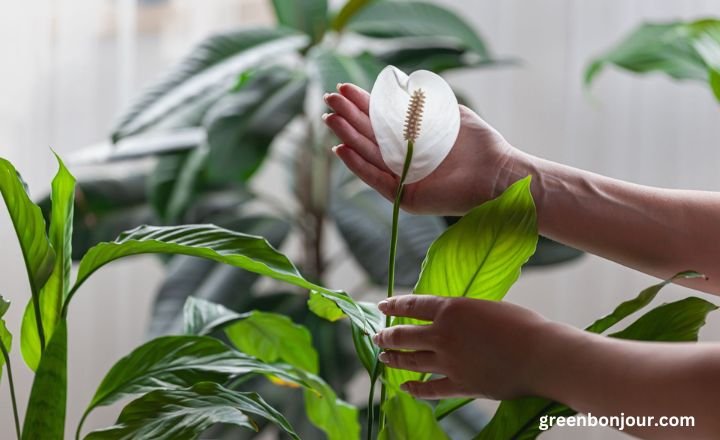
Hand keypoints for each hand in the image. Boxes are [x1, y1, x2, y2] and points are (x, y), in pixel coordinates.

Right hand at [323, 83, 517, 215]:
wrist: (498, 173)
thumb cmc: (479, 144)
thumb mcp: (450, 114)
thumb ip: (425, 103)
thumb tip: (400, 87)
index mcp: (413, 138)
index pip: (381, 119)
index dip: (362, 104)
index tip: (343, 88)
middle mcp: (405, 158)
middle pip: (369, 136)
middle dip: (348, 117)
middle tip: (329, 99)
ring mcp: (404, 178)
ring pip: (369, 155)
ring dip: (348, 137)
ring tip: (330, 120)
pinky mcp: (407, 197)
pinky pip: (377, 179)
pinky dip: (358, 166)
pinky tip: (341, 149)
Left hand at [373, 295, 556, 400]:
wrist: (541, 354)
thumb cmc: (522, 325)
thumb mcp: (486, 306)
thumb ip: (462, 312)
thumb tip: (449, 317)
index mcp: (450, 309)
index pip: (412, 305)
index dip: (393, 306)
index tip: (381, 307)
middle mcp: (443, 335)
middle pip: (404, 336)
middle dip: (386, 336)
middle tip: (377, 337)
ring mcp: (449, 362)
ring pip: (411, 361)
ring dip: (394, 359)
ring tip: (383, 356)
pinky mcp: (460, 385)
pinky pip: (430, 389)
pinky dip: (415, 388)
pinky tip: (404, 387)